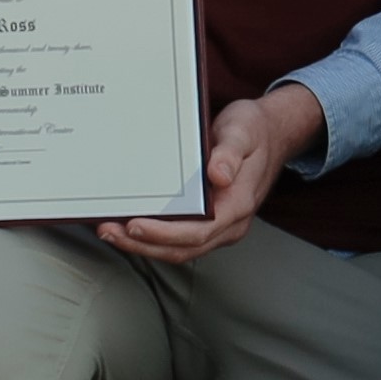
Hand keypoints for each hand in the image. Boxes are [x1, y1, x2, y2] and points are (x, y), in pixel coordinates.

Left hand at [105, 87, 320, 263]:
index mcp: (237, 205)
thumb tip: (219, 175)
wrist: (272, 133)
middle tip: (108, 231)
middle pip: (183, 248)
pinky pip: (179, 238)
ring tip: (110, 232)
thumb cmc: (254, 130)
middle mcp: (229, 224)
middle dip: (142, 244)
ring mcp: (220, 226)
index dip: (164, 234)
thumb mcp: (243, 130)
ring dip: (143, 245)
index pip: (198, 232)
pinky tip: (128, 226)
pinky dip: (152, 237)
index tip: (134, 225)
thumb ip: (230, 152)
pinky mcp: (210, 221)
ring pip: (178, 248)